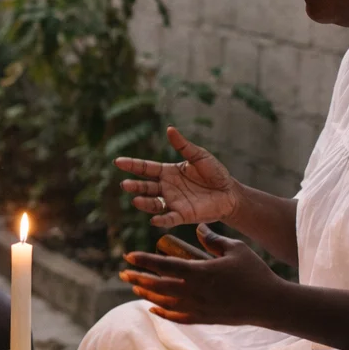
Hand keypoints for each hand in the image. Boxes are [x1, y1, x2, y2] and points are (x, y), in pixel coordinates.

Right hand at [117, 126, 243, 227]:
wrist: (230, 192)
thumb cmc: (215, 173)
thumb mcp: (199, 156)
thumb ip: (184, 146)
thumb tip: (169, 129)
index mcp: (168, 172)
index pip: (146, 168)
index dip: (132, 165)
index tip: (117, 161)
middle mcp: (167, 188)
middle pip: (145, 187)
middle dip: (134, 186)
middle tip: (124, 184)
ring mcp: (173, 202)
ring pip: (153, 203)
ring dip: (144, 203)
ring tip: (135, 200)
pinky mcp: (183, 215)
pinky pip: (169, 218)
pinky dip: (161, 220)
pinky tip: (154, 219)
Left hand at [119, 225, 286, 325]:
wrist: (269, 303)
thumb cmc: (255, 272)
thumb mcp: (235, 249)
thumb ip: (214, 239)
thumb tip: (199, 227)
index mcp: (199, 272)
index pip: (164, 266)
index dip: (145, 261)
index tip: (129, 256)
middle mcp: (194, 292)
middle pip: (158, 286)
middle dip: (138, 279)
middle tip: (123, 274)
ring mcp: (198, 308)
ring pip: (165, 303)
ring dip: (147, 294)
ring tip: (135, 287)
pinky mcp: (205, 319)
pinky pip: (178, 318)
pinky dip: (163, 313)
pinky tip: (153, 308)